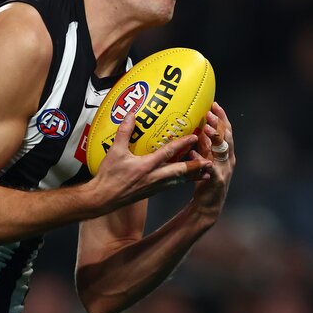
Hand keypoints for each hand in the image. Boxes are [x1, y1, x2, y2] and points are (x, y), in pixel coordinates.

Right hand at [88, 110, 209, 212]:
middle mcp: (154, 177)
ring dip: (192, 175)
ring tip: (205, 172)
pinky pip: (171, 185)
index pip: (169, 153)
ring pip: (178, 180)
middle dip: (196, 166)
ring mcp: (154, 187)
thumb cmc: (108, 176)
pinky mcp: (152, 192)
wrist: (103, 199)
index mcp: (146, 166)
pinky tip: (185, 179)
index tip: (195, 137)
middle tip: (210, 161)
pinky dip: (181, 181)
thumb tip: (131, 114)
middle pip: (180, 171)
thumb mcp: (115, 151)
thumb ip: (124, 131)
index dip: (183, 144)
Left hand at [190, 102, 234, 222]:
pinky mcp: (217, 180)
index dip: (222, 117)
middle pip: (227, 137)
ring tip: (205, 128)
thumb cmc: (205, 179)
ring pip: (223, 150)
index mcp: (226, 152)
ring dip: (215, 138)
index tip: (214, 104)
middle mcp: (228, 159)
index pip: (226, 130)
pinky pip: (210, 167)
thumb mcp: (205, 158)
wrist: (208, 205)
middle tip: (210, 112)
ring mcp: (225, 169)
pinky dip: (201, 159)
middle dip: (220, 123)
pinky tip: (193, 153)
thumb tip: (198, 127)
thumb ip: (204, 144)